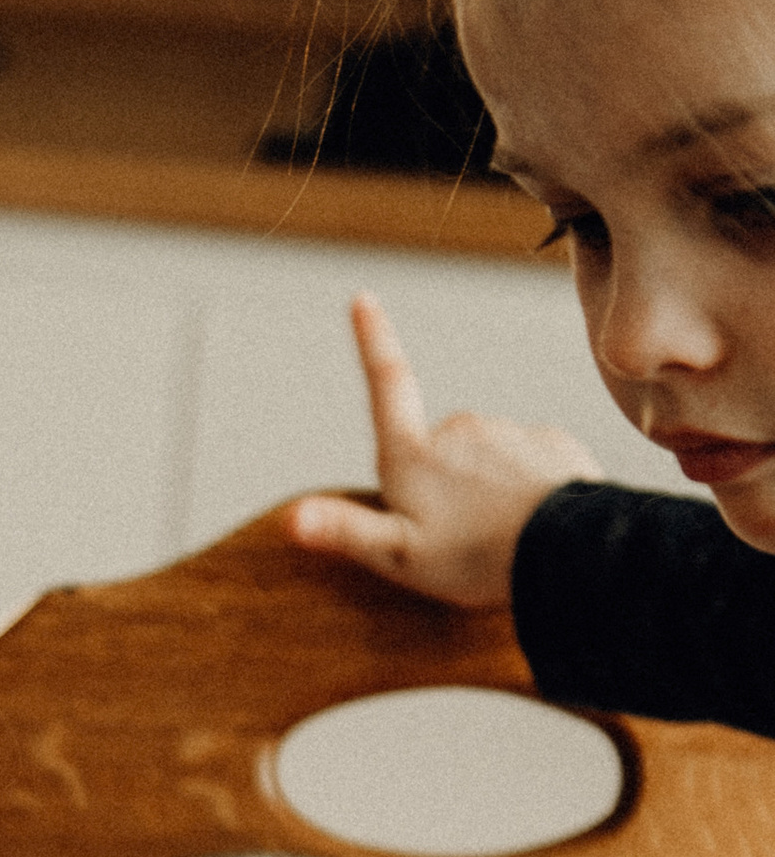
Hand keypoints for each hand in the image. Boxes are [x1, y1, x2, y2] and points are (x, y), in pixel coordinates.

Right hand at [288, 293, 601, 607]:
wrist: (567, 549)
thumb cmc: (476, 557)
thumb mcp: (397, 554)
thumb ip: (343, 530)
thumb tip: (289, 519)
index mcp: (412, 454)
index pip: (387, 384)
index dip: (372, 342)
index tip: (364, 299)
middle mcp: (457, 429)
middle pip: (436, 446)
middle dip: (438, 479)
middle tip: (452, 535)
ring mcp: (506, 431)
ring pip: (482, 456)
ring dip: (483, 487)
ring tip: (494, 535)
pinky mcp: (549, 442)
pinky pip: (525, 462)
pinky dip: (522, 488)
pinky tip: (528, 523)